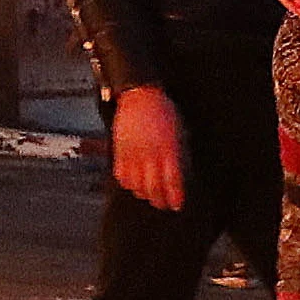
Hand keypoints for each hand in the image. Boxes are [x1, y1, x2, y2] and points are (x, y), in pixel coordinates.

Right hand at [109, 85, 186, 212]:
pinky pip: (121, 175)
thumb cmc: (163, 112)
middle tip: (163, 205)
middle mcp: (149, 153)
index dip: (175, 196)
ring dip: (143, 193)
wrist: (140, 95)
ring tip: (148, 195)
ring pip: (136, 185)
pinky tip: (133, 183)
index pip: (172, 181)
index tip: (177, 205)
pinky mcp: (120, 150)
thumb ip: (177, 154)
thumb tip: (179, 175)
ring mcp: (133, 153)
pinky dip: (127, 183)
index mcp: (167, 149)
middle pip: (153, 187)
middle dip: (159, 200)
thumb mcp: (177, 132)